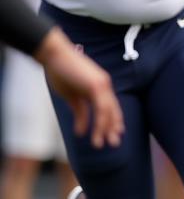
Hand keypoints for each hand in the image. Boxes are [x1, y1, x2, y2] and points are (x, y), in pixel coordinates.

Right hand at [37, 29, 123, 147]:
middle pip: (113, 111)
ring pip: (107, 112)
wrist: (53, 54)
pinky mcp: (96, 85)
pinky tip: (91, 133)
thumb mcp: (71, 96)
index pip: (111, 107)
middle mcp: (105, 86)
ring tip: (99, 144)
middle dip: (113, 128)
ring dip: (103, 129)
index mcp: (100, 86)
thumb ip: (79, 112)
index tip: (114, 134)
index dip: (113, 121)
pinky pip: (101, 108)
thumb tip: (81, 132)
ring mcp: (102, 85)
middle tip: (113, 144)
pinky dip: (98, 122)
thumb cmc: (59, 72)